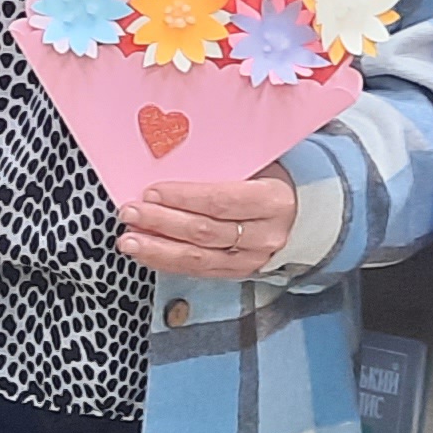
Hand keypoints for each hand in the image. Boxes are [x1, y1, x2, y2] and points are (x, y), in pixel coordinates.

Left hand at [118, 168, 297, 279]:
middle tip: (130, 212)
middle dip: (161, 222)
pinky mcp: (240, 273)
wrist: (304, 215)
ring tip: (128, 240)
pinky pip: (200, 272)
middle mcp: (265, 234)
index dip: (182, 198)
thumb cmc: (272, 181)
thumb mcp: (259, 165)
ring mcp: (253, 259)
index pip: (220, 201)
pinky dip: (169, 263)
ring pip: (199, 257)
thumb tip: (172, 159)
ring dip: (158, 249)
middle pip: (204, 231)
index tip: (151, 191)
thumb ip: (224, 166)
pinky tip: (147, 254)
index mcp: (272, 200)